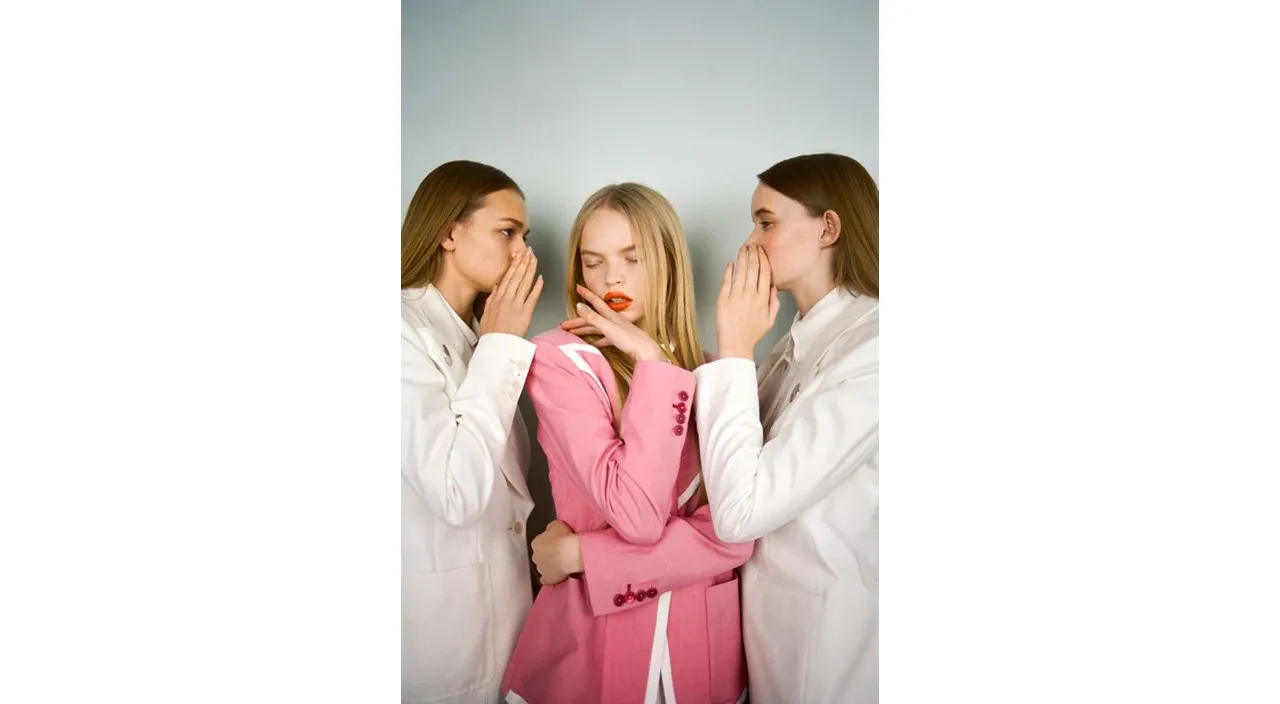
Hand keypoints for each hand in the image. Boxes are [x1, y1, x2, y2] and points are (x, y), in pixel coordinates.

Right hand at [479, 249, 542, 336]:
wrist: (496, 345)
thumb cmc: (491, 332)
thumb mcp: (486, 312)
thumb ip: (492, 297)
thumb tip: (497, 285)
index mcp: (497, 298)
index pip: (507, 277)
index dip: (514, 265)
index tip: (518, 255)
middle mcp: (507, 299)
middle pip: (517, 276)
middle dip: (524, 262)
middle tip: (529, 251)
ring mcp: (517, 305)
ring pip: (525, 283)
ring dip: (530, 270)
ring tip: (535, 259)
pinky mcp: (526, 313)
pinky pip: (532, 297)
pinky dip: (537, 287)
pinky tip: (541, 278)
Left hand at [531, 520, 581, 584]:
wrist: (569, 553)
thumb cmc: (563, 538)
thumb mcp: (556, 524)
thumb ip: (550, 528)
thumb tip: (550, 530)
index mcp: (536, 543)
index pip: (539, 543)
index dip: (547, 543)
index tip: (554, 543)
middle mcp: (536, 556)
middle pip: (539, 556)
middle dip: (546, 555)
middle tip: (558, 553)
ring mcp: (541, 568)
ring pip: (542, 567)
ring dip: (549, 566)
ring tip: (560, 563)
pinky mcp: (547, 578)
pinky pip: (545, 579)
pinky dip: (549, 578)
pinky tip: (554, 576)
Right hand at [572, 285, 664, 361]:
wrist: (646, 352)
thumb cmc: (630, 339)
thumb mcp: (608, 327)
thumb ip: (593, 317)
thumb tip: (578, 306)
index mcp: (611, 315)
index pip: (595, 301)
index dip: (586, 294)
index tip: (578, 286)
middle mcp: (614, 321)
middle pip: (592, 318)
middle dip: (578, 319)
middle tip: (566, 321)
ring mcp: (617, 331)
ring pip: (596, 328)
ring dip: (584, 330)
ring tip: (573, 333)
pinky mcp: (620, 341)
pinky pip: (604, 339)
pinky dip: (597, 341)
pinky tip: (593, 344)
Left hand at [715, 245, 779, 359]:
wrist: (735, 345)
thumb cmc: (752, 334)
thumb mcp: (770, 320)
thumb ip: (774, 302)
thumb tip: (773, 287)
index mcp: (763, 299)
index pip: (765, 273)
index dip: (763, 260)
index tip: (762, 252)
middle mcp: (750, 295)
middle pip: (753, 268)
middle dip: (753, 254)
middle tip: (752, 245)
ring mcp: (736, 296)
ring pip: (740, 271)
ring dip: (742, 258)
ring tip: (743, 249)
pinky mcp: (723, 299)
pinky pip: (727, 280)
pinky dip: (729, 270)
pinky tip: (730, 263)